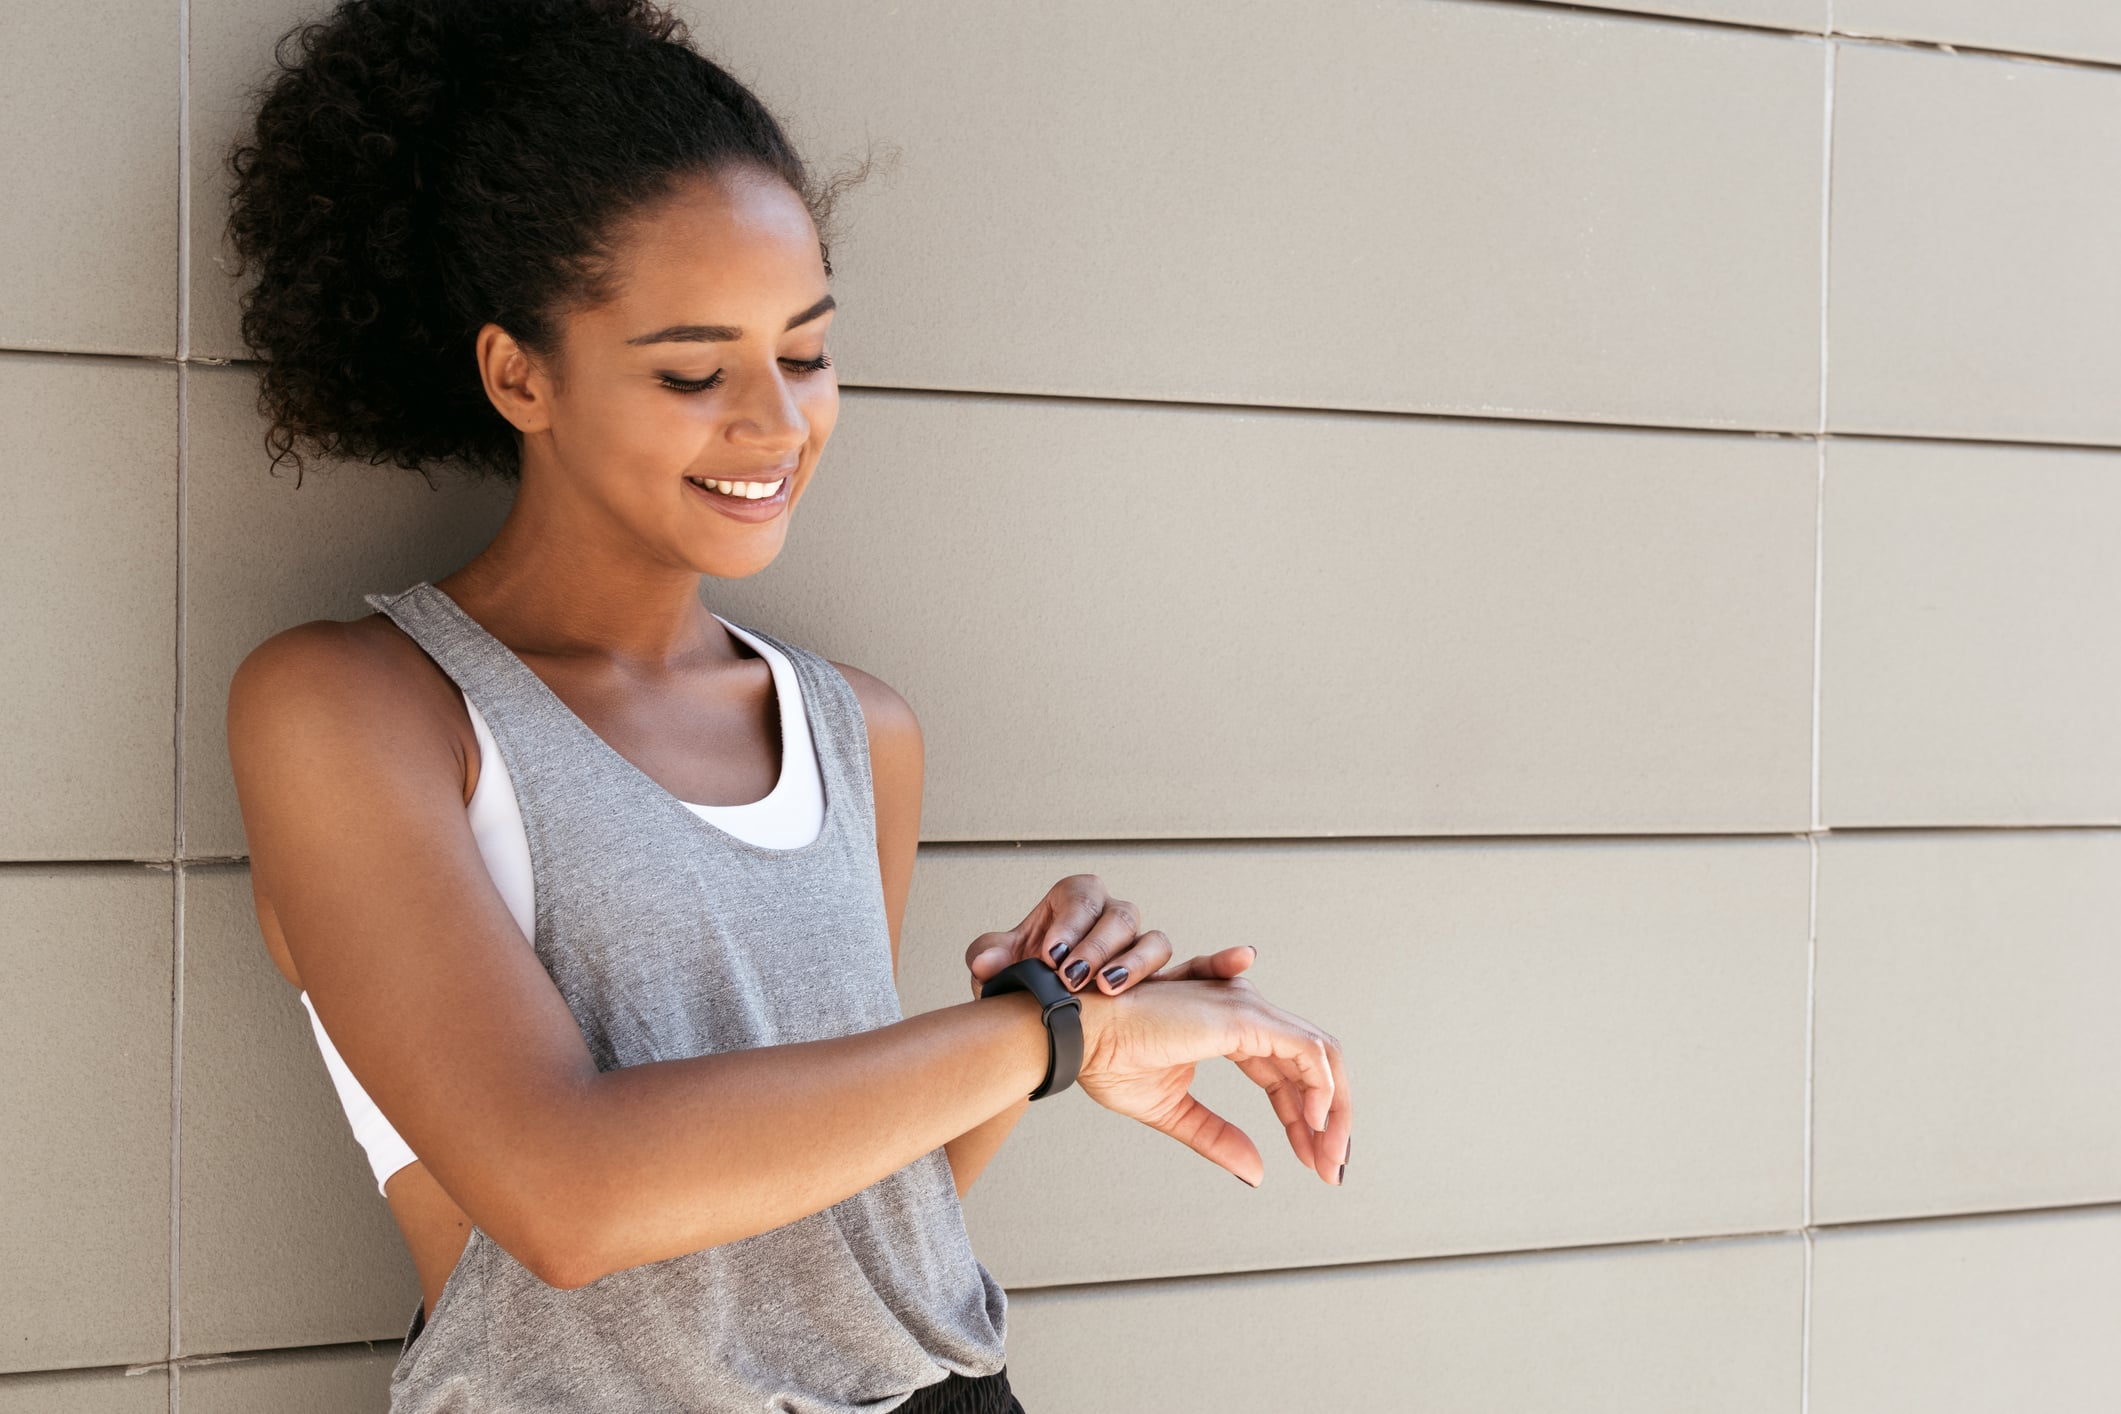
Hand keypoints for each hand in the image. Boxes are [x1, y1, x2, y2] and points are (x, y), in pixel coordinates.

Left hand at [964, 873, 1257, 998]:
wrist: (1038, 1018)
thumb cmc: (1022, 980)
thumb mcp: (999, 967)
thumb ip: (990, 957)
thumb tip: (986, 960)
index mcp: (1074, 900)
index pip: (1081, 897)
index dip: (1070, 924)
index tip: (1051, 954)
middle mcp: (1110, 916)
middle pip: (1120, 918)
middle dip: (1099, 948)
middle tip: (1076, 976)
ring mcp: (1137, 947)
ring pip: (1151, 943)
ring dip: (1133, 968)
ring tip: (1108, 990)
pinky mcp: (1160, 980)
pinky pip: (1196, 966)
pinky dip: (1219, 963)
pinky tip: (1243, 959)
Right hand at [1071, 977, 1350, 1188]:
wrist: (1079, 1036)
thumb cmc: (1110, 1060)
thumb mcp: (1174, 1112)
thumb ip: (1218, 1137)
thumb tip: (1258, 1173)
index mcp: (1231, 1029)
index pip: (1288, 1074)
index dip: (1304, 1119)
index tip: (1313, 1162)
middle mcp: (1246, 1011)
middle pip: (1313, 1064)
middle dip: (1330, 1119)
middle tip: (1331, 1168)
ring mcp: (1248, 1009)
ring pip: (1321, 1055)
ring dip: (1334, 1110)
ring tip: (1329, 1158)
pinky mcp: (1245, 1017)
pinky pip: (1307, 1052)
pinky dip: (1321, 1089)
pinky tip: (1313, 1127)